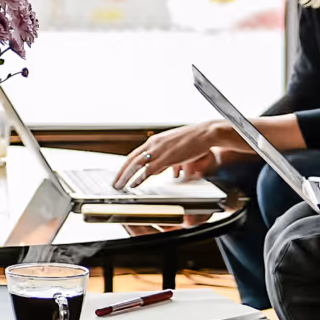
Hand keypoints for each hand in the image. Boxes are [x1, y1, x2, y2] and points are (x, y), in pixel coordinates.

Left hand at [114, 120, 254, 187]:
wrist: (205, 133)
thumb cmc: (194, 140)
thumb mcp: (176, 148)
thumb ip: (168, 159)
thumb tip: (166, 170)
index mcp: (155, 141)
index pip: (135, 154)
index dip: (126, 165)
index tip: (120, 173)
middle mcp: (154, 144)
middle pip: (131, 159)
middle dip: (121, 172)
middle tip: (114, 183)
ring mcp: (159, 150)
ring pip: (136, 165)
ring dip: (126, 176)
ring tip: (119, 186)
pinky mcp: (166, 157)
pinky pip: (149, 170)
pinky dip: (140, 178)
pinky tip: (134, 184)